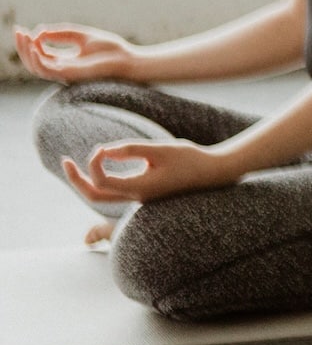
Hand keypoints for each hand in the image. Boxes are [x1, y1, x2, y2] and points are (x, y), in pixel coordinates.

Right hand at [13, 25, 142, 84]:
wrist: (128, 60)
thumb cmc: (109, 49)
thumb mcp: (81, 36)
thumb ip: (61, 33)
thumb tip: (39, 32)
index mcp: (65, 60)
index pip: (40, 53)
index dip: (29, 42)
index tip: (22, 29)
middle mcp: (61, 69)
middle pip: (34, 61)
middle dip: (23, 47)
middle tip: (18, 31)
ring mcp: (64, 73)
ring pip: (36, 67)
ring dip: (27, 53)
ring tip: (24, 37)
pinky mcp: (69, 75)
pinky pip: (47, 71)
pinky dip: (38, 60)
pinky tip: (35, 48)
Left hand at [60, 139, 237, 204]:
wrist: (213, 173)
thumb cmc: (191, 159)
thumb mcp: (161, 149)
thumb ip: (132, 149)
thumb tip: (104, 150)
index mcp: (138, 188)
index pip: (101, 180)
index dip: (94, 163)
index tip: (103, 147)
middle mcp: (135, 197)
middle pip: (94, 196)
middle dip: (77, 179)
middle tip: (65, 162)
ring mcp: (139, 197)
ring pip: (102, 195)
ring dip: (87, 180)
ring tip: (77, 164)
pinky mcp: (144, 192)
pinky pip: (114, 191)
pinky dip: (101, 179)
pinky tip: (104, 163)